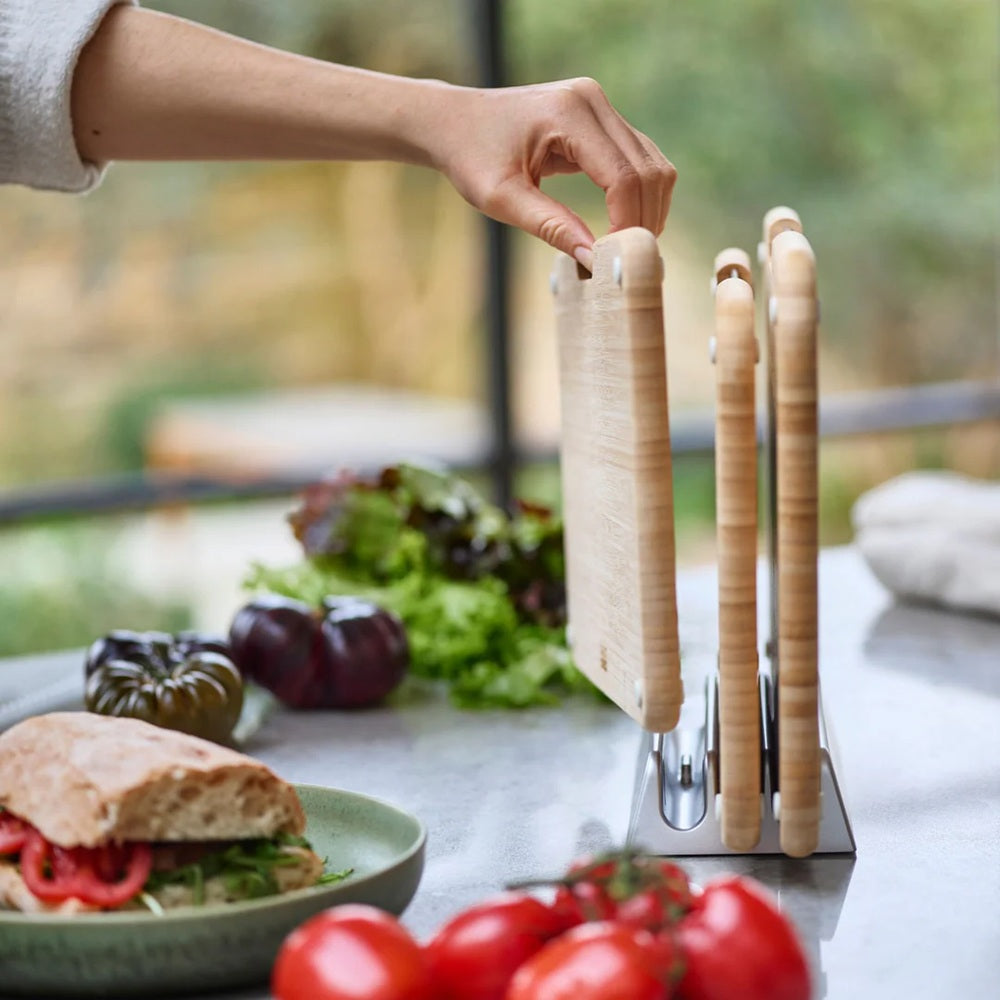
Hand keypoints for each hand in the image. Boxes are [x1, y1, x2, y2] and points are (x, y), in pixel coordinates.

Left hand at [426, 78, 676, 267]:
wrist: (455, 123)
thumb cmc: (470, 159)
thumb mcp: (502, 200)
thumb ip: (551, 227)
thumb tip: (595, 261)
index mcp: (568, 114)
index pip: (622, 176)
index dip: (626, 222)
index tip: (613, 260)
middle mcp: (592, 101)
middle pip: (648, 170)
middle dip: (643, 220)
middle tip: (625, 261)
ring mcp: (600, 106)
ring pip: (653, 164)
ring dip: (649, 208)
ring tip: (625, 247)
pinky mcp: (601, 119)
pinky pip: (639, 159)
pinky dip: (640, 195)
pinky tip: (623, 225)